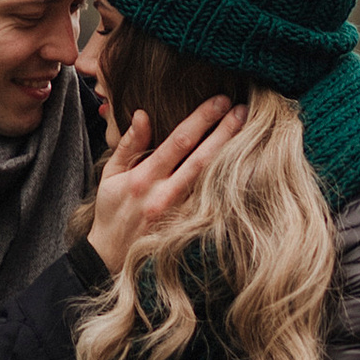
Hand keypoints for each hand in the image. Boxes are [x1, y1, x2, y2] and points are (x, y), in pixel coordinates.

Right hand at [88, 93, 243, 275]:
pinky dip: (228, 185)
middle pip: (202, 159)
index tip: (220, 100)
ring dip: (231, 156)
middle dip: (225, 132)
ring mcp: (178, 216)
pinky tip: (244, 168)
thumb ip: (128, 145)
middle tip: (244, 110)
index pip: (178, 142)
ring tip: (250, 133)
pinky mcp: (188, 230)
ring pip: (211, 182)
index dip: (202, 119)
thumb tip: (143, 114)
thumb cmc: (111, 211)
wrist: (110, 259)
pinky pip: (212, 203)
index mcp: (143, 179)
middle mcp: (163, 197)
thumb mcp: (110, 175)